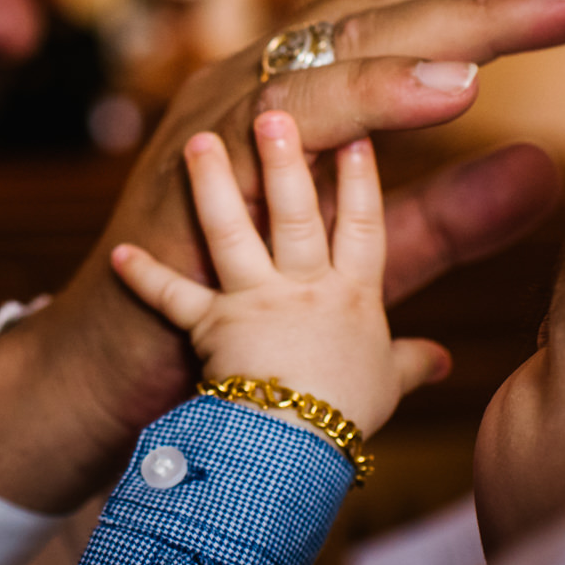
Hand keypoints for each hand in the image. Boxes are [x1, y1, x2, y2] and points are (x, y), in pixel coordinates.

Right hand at [0, 0, 564, 512]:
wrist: (104, 377)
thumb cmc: (228, 319)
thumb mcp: (362, 260)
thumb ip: (447, 216)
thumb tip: (547, 170)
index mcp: (298, 89)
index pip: (412, 12)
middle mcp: (258, 77)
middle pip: (392, 3)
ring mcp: (225, 112)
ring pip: (348, 41)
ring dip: (461, 21)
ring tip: (557, 10)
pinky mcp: (203, 165)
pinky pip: (292, 115)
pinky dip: (373, 97)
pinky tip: (453, 91)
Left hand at [113, 114, 447, 438]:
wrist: (294, 453)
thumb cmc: (343, 420)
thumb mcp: (387, 387)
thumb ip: (411, 362)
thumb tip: (445, 360)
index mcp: (352, 297)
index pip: (362, 225)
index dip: (361, 177)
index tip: (360, 128)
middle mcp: (303, 290)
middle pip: (297, 212)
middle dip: (288, 157)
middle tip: (276, 111)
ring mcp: (253, 305)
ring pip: (233, 233)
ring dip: (213, 186)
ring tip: (200, 142)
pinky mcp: (209, 329)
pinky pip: (171, 298)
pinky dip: (144, 277)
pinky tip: (119, 253)